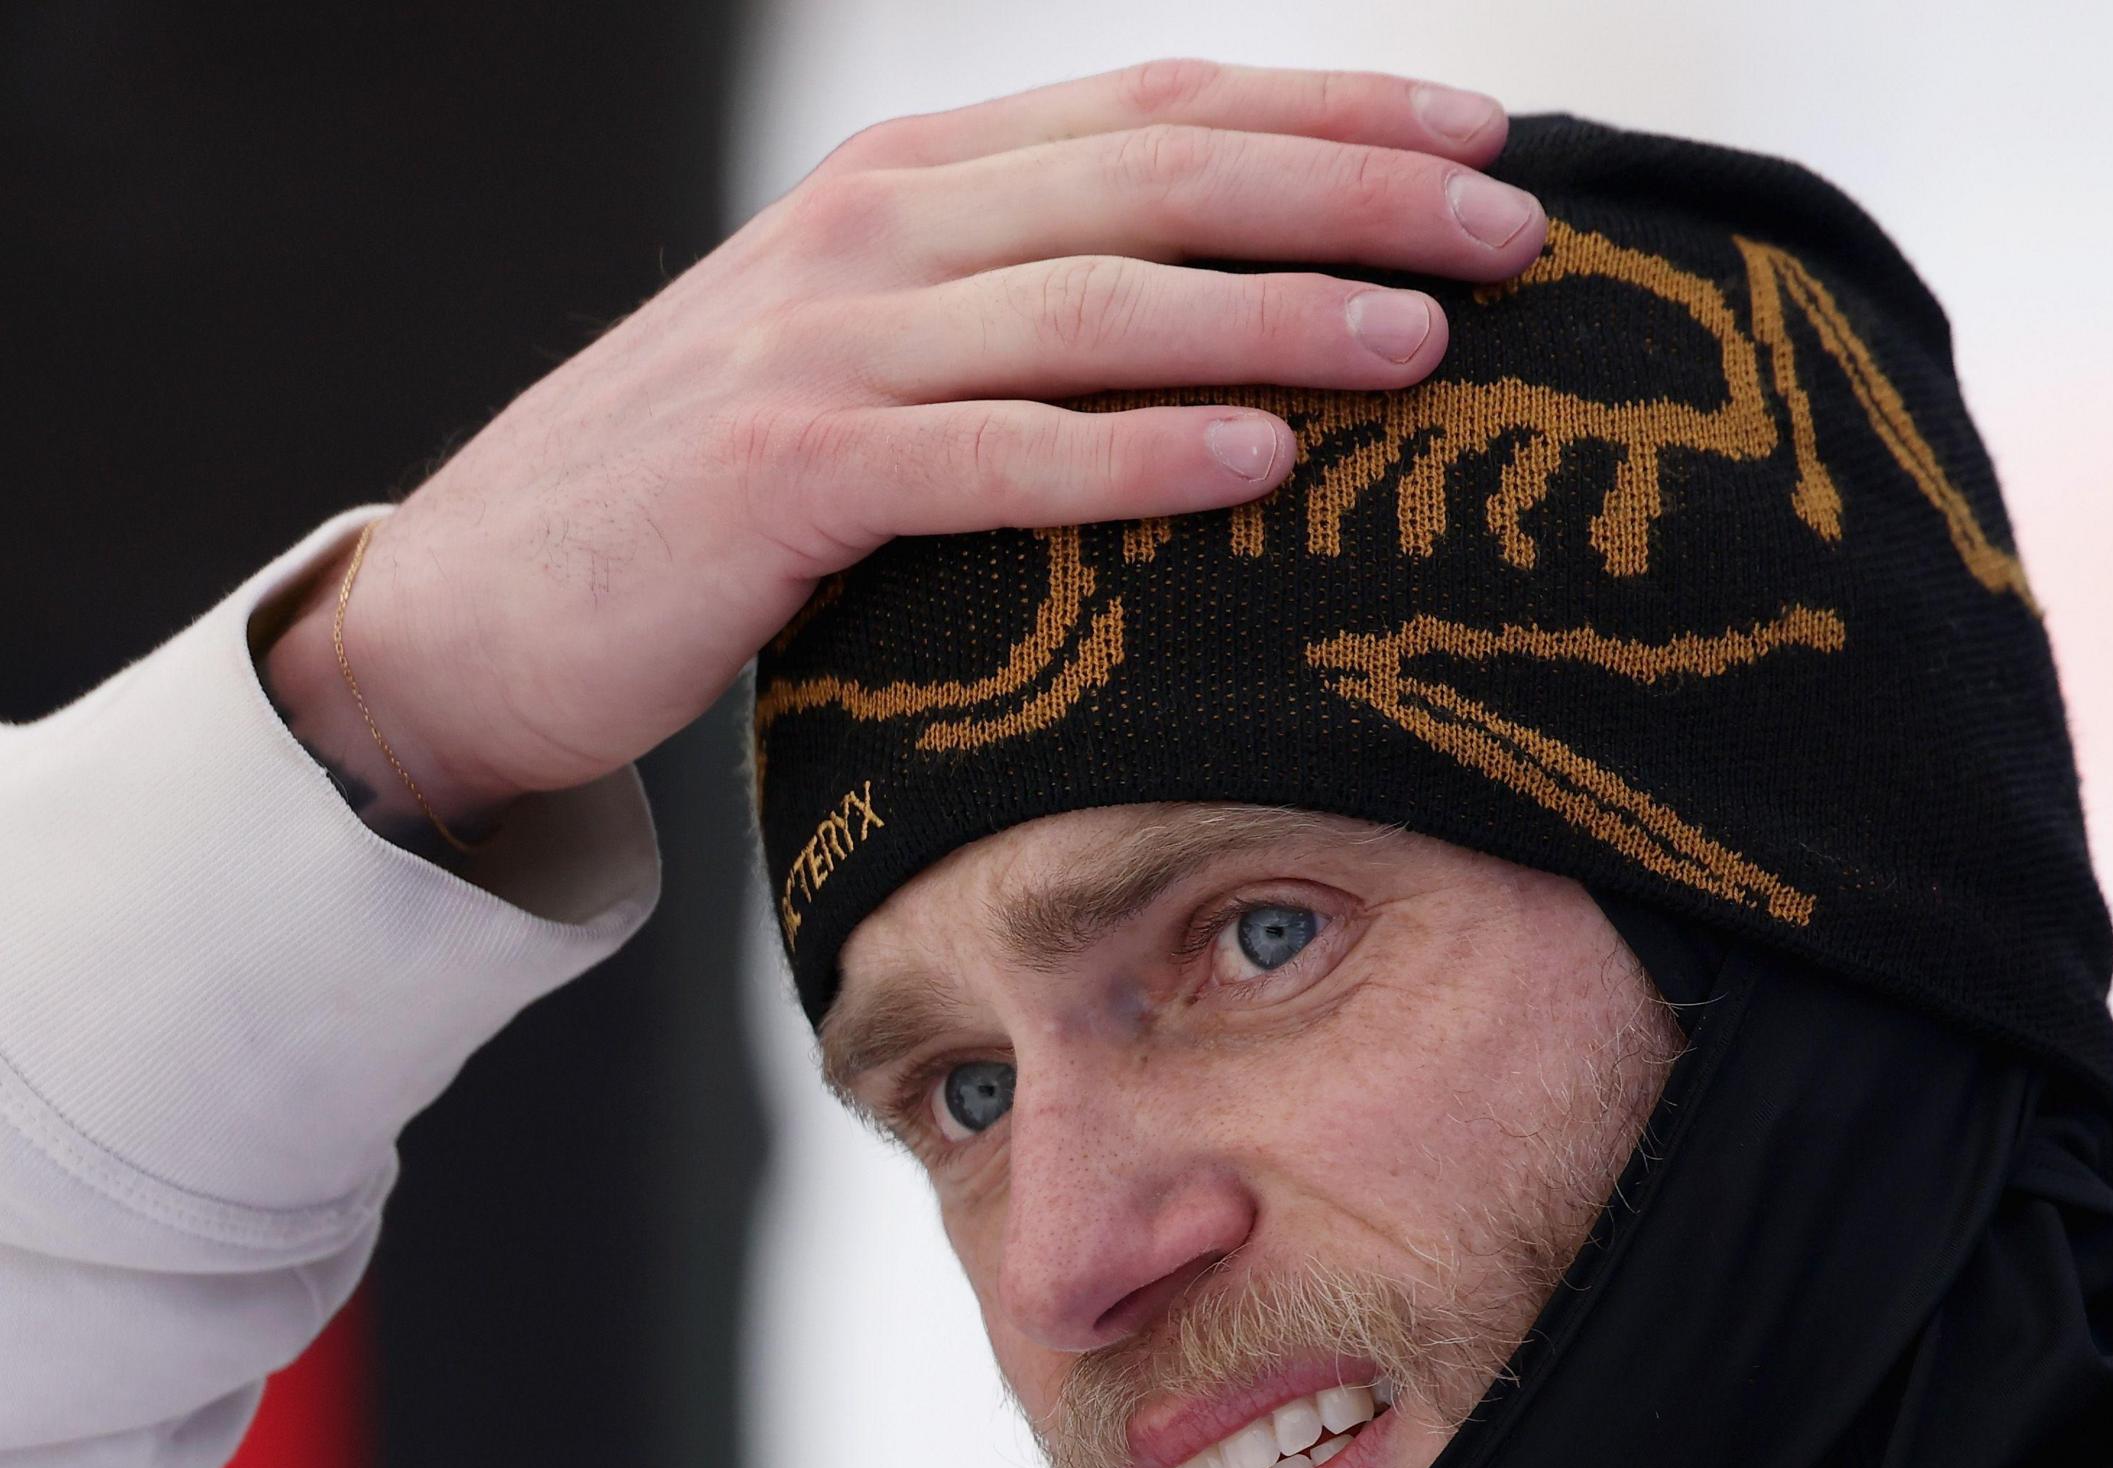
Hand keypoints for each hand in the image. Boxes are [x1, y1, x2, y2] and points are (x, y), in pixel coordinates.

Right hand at [261, 60, 1542, 841]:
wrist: (484, 604)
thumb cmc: (726, 492)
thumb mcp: (883, 352)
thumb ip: (1032, 304)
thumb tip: (1254, 310)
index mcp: (915, 178)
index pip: (1158, 107)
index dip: (1333, 112)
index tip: (1491, 141)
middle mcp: (877, 226)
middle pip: (1157, 178)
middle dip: (1351, 196)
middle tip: (1516, 233)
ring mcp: (824, 343)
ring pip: (1094, 305)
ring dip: (1275, 313)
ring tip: (1427, 340)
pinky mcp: (783, 478)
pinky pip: (993, 459)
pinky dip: (1135, 456)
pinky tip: (1262, 461)